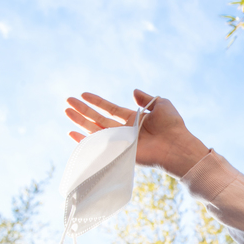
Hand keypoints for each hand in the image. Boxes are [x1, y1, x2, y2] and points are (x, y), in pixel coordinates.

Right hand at [65, 89, 209, 177]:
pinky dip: (85, 141)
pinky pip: (99, 146)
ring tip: (66, 111)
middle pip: (98, 119)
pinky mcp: (119, 152)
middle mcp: (125, 131)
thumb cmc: (173, 126)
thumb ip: (146, 98)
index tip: (83, 94)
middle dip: (83, 110)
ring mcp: (121, 141)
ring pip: (95, 130)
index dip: (96, 102)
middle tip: (67, 102)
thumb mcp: (161, 104)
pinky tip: (72, 134)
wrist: (177, 145)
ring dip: (80, 121)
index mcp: (134, 119)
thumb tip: (133, 91)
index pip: (110, 109)